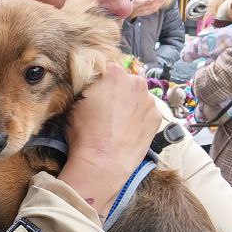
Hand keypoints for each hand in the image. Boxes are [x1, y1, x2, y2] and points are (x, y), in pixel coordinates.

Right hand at [58, 61, 162, 214]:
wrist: (103, 162)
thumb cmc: (83, 133)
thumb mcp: (74, 103)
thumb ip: (87, 87)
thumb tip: (91, 86)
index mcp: (112, 72)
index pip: (107, 70)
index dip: (101, 83)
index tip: (97, 95)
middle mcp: (134, 81)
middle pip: (126, 81)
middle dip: (119, 92)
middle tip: (108, 110)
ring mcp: (148, 99)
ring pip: (138, 96)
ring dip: (131, 104)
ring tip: (119, 123)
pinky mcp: (157, 116)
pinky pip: (148, 112)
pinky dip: (140, 118)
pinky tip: (129, 130)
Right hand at [129, 0, 163, 18]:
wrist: (131, 12)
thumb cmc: (134, 3)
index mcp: (141, 2)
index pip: (150, 0)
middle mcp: (144, 7)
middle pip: (153, 4)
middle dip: (159, 1)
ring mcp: (145, 10)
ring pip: (154, 7)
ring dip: (159, 4)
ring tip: (163, 1)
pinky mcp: (146, 13)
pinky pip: (153, 11)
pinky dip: (157, 8)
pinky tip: (159, 6)